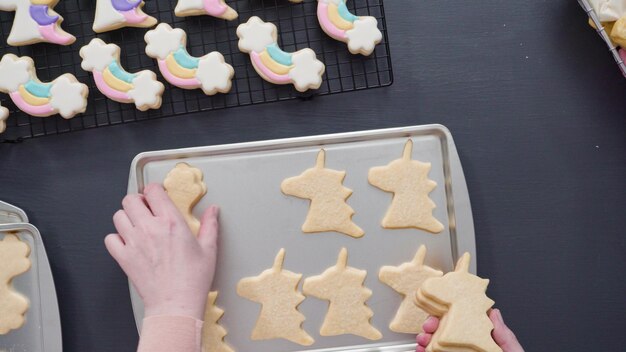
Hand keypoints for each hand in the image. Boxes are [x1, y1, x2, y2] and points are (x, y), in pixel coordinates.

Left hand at [105, 183, 218, 320]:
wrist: (176, 304)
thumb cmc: (193, 280)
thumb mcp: (209, 249)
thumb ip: (210, 225)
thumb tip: (213, 211)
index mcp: (171, 222)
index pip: (153, 191)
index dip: (154, 190)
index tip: (157, 196)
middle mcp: (150, 228)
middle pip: (130, 199)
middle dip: (138, 201)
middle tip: (146, 209)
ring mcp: (134, 242)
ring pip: (118, 216)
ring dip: (127, 218)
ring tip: (137, 226)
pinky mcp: (124, 257)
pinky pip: (110, 239)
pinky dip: (116, 238)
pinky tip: (129, 243)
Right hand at [416, 309, 523, 351]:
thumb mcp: (511, 350)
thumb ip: (502, 334)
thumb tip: (494, 312)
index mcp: (482, 340)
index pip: (463, 322)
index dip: (449, 314)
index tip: (440, 312)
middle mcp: (467, 346)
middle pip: (445, 332)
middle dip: (432, 327)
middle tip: (428, 327)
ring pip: (436, 345)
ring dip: (425, 340)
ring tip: (422, 340)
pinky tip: (421, 351)